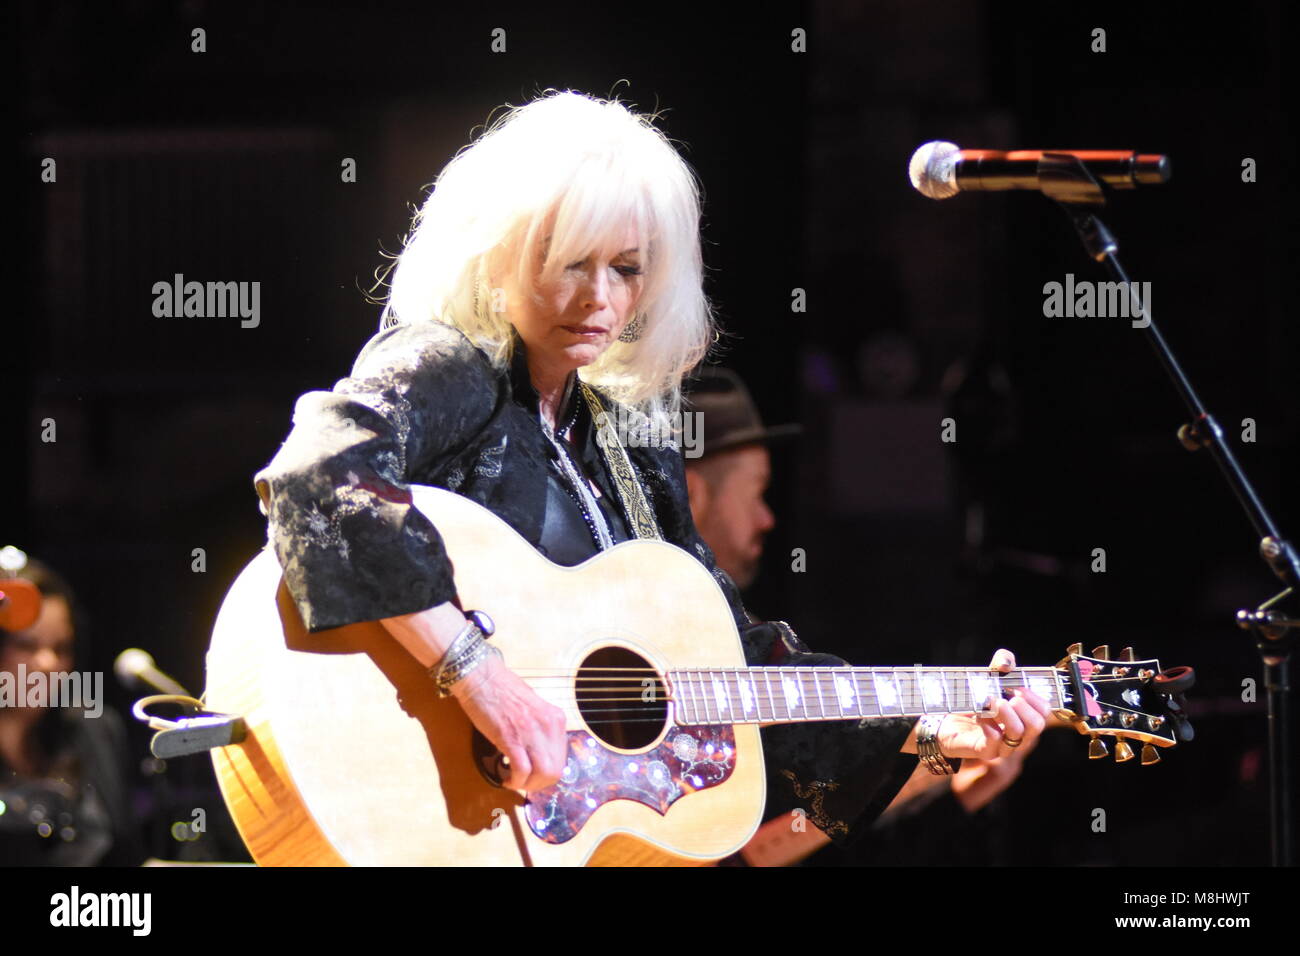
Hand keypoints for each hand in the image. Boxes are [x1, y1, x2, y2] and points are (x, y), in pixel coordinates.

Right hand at [450, 652, 569, 792]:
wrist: (482, 678)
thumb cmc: (504, 690)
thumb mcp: (534, 709)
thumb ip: (542, 729)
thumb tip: (541, 752)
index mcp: (556, 719)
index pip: (562, 758)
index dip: (548, 773)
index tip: (535, 775)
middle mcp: (549, 726)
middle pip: (555, 771)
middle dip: (539, 784)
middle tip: (525, 783)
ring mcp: (532, 732)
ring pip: (542, 774)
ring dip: (528, 785)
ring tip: (515, 781)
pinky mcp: (511, 738)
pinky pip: (521, 771)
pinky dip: (515, 781)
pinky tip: (507, 779)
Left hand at [915, 648, 1051, 762]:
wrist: (945, 720)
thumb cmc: (974, 699)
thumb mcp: (990, 676)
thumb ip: (1002, 663)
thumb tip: (1007, 663)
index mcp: (1024, 718)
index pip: (1044, 713)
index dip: (1035, 698)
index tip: (1017, 687)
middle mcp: (1018, 735)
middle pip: (1037, 726)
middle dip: (1024, 707)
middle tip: (1008, 696)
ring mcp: (1003, 746)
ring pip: (1018, 734)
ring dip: (1006, 713)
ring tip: (992, 700)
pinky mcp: (985, 752)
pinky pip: (994, 740)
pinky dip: (988, 723)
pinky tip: (979, 713)